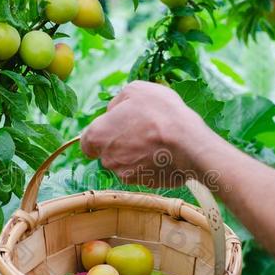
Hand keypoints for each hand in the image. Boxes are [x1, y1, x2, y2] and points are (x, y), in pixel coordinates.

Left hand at [81, 80, 214, 186]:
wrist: (187, 143)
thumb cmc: (159, 113)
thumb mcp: (135, 90)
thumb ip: (117, 101)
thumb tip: (113, 111)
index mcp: (97, 135)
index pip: (87, 143)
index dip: (101, 134)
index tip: (115, 128)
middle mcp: (106, 159)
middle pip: (108, 153)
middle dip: (121, 143)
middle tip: (141, 130)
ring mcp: (125, 174)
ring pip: (126, 164)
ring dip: (136, 154)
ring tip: (157, 140)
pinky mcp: (144, 184)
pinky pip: (144, 173)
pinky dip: (151, 164)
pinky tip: (165, 152)